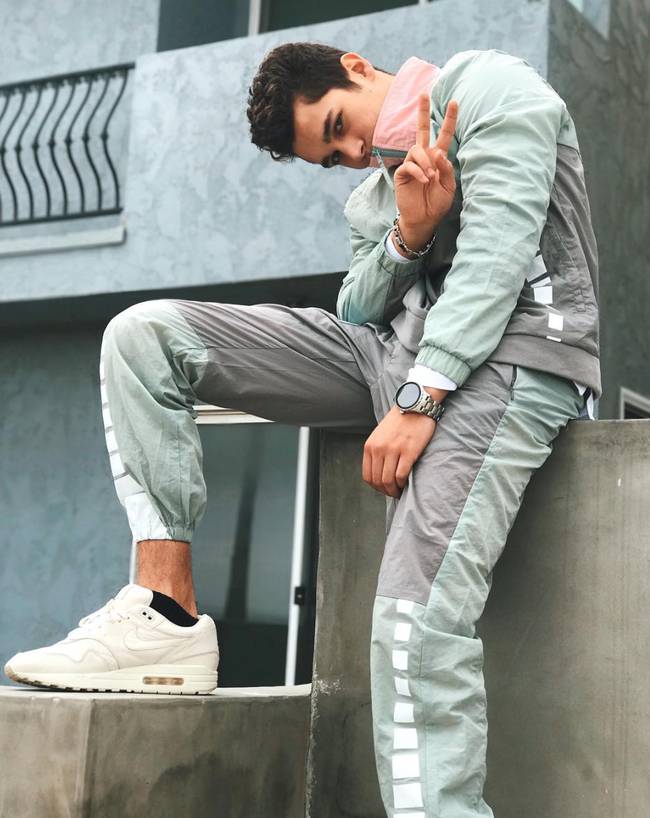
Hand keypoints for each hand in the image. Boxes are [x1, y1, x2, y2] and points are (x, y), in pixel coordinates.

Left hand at [362, 405, 437, 497]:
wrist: (415, 406)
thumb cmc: (400, 421)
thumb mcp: (379, 435)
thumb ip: (376, 451)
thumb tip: (378, 471)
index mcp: (370, 446)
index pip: (367, 476)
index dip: (376, 487)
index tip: (384, 488)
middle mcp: (379, 449)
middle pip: (377, 481)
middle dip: (385, 491)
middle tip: (393, 493)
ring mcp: (393, 450)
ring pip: (388, 481)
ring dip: (394, 490)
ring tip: (400, 491)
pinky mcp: (408, 452)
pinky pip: (401, 475)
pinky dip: (403, 484)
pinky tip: (406, 484)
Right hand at [393, 96, 457, 249]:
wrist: (423, 219)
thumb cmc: (437, 204)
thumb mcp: (449, 186)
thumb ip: (446, 169)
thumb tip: (438, 153)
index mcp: (438, 159)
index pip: (444, 135)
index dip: (449, 120)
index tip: (455, 102)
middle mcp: (424, 158)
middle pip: (422, 130)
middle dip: (423, 112)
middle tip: (424, 94)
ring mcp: (412, 165)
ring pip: (416, 150)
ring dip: (425, 162)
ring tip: (430, 178)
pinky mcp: (402, 174)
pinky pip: (409, 165)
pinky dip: (418, 171)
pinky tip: (424, 181)